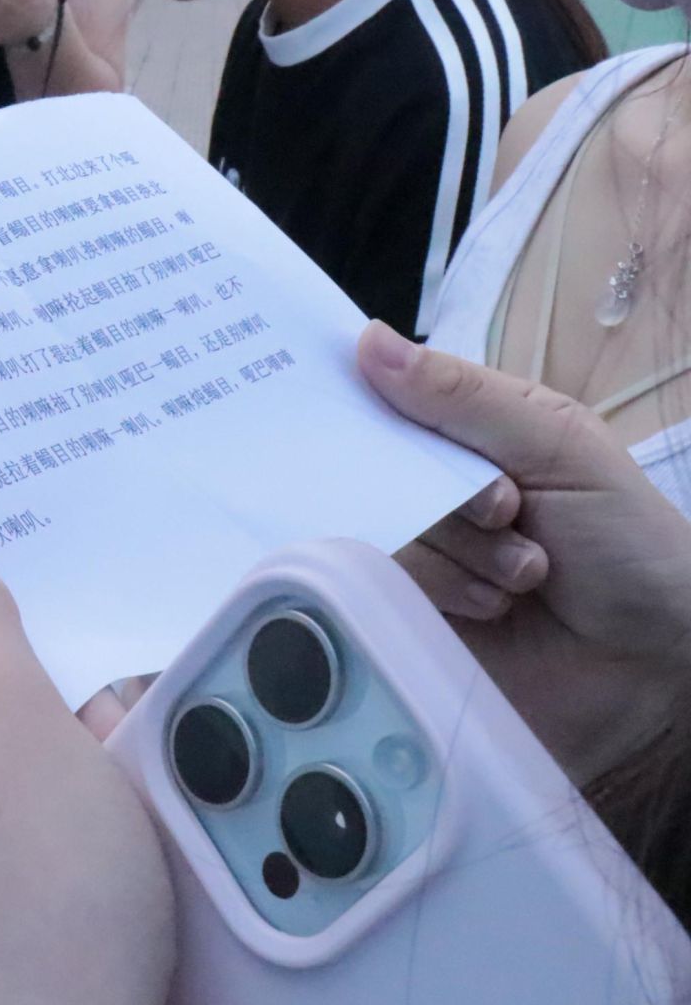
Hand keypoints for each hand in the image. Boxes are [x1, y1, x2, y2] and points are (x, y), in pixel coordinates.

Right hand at [361, 322, 690, 782]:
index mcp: (468, 435)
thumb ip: (464, 398)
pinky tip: (492, 607)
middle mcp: (432, 491)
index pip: (388, 398)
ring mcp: (417, 554)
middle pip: (376, 466)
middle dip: (448, 492)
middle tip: (507, 509)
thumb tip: (368, 340)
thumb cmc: (628, 544)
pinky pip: (379, 585)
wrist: (655, 665)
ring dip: (459, 551)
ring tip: (523, 576)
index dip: (367, 397)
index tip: (349, 402)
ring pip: (382, 526)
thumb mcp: (561, 447)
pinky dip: (442, 591)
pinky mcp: (404, 614)